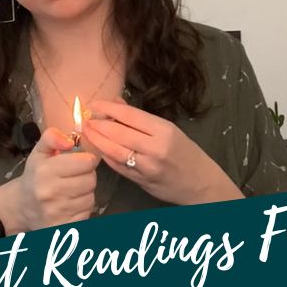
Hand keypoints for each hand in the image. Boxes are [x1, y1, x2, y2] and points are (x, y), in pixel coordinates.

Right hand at [15, 127, 98, 229]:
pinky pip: (87, 213)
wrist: (21, 207)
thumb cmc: (34, 177)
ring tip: (71, 191)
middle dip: (86, 176)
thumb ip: (52, 137)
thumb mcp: (39, 152)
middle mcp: (50, 192)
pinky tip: (70, 204)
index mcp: (45, 171)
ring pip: (91, 197)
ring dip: (85, 193)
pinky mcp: (63, 227)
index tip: (79, 162)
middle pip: (91, 180)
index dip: (86, 160)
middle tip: (74, 177)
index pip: (87, 162)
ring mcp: (57, 212)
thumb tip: (69, 141)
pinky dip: (82, 208)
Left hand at [83, 99, 241, 204]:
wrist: (201, 183)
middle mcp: (155, 148)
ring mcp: (147, 167)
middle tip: (85, 119)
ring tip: (87, 132)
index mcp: (164, 131)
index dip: (108, 108)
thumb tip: (116, 103)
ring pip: (114, 151)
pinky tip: (98, 149)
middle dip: (98, 125)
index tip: (94, 104)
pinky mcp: (141, 181)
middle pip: (118, 133)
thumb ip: (141, 118)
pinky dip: (106, 157)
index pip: (129, 115)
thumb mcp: (170, 130)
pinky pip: (118, 167)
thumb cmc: (187, 153)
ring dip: (97, 141)